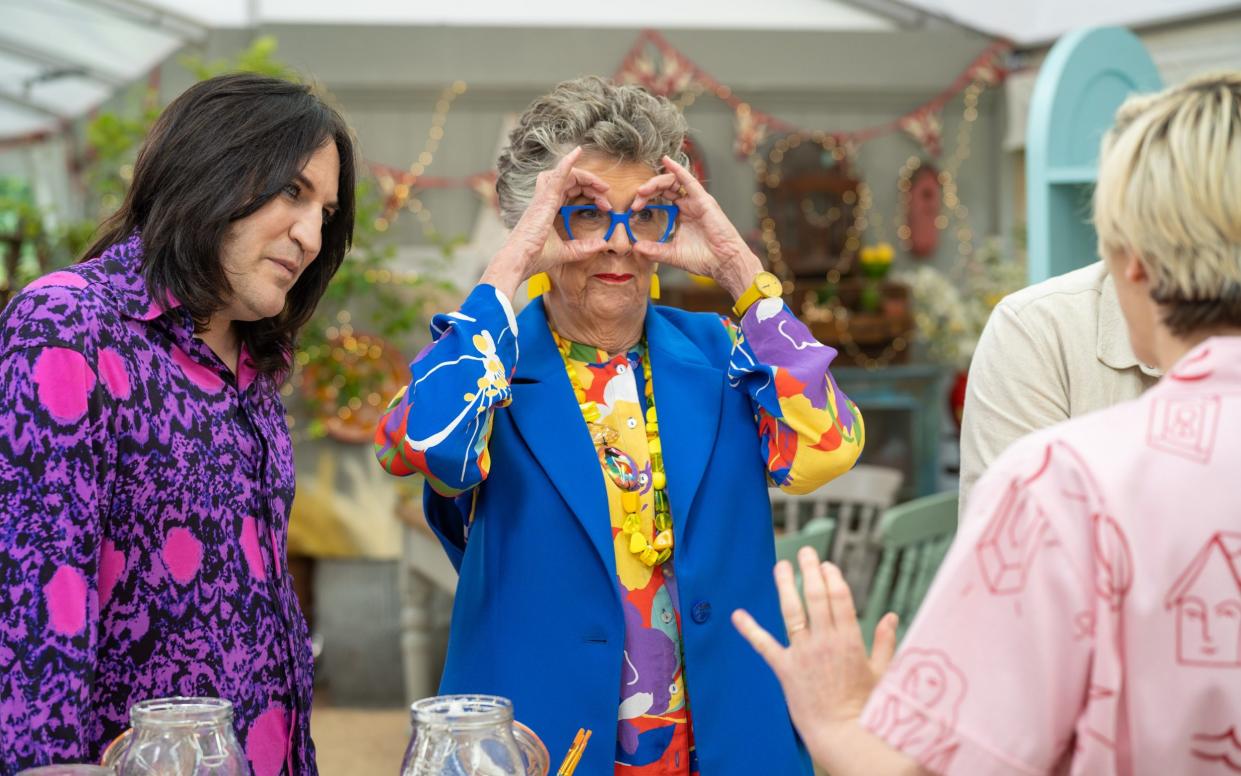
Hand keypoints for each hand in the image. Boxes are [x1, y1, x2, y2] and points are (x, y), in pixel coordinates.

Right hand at [480, 146, 611, 298]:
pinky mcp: (545, 198)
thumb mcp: (566, 252)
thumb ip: (584, 248)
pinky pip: (557, 175)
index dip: (589, 193)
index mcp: (549, 209)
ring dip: (585, 176)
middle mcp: (545, 199)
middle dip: (592, 184)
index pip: (571, 190)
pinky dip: (566, 163)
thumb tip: (602, 245)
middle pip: (571, 180)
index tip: (605, 205)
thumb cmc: (535, 257)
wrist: (521, 261)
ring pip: (566, 174)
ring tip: (600, 185)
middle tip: (607, 195)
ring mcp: (544, 197)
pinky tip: (576, 152)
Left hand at [630, 155, 762, 298]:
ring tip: (643, 190)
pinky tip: (667, 162)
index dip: (646, 200)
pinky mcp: (703, 200)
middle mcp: (688, 205)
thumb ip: (654, 250)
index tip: (633, 208)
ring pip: (673, 182)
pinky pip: (689, 181)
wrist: (722, 263)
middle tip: (636, 199)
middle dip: (648, 191)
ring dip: (656, 183)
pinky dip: (678, 170)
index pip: (660, 199)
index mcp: (681, 215)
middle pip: (664, 188)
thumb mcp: (672, 254)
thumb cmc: (703, 258)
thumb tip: (636, 247)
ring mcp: (696, 201)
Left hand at [732, 548, 897, 764]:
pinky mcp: (786, 669)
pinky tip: (737, 615)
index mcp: (850, 640)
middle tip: (806, 552)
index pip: (840, 598)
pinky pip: (765, 645)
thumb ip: (885, 642)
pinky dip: (750, 629)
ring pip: (792, 612)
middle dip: (811, 571)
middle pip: (816, 597)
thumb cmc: (866, 706)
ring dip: (786, 586)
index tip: (828, 565)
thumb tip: (891, 616)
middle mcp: (825, 641)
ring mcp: (804, 654)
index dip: (833, 578)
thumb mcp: (882, 672)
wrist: (843, 733)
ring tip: (782, 567)